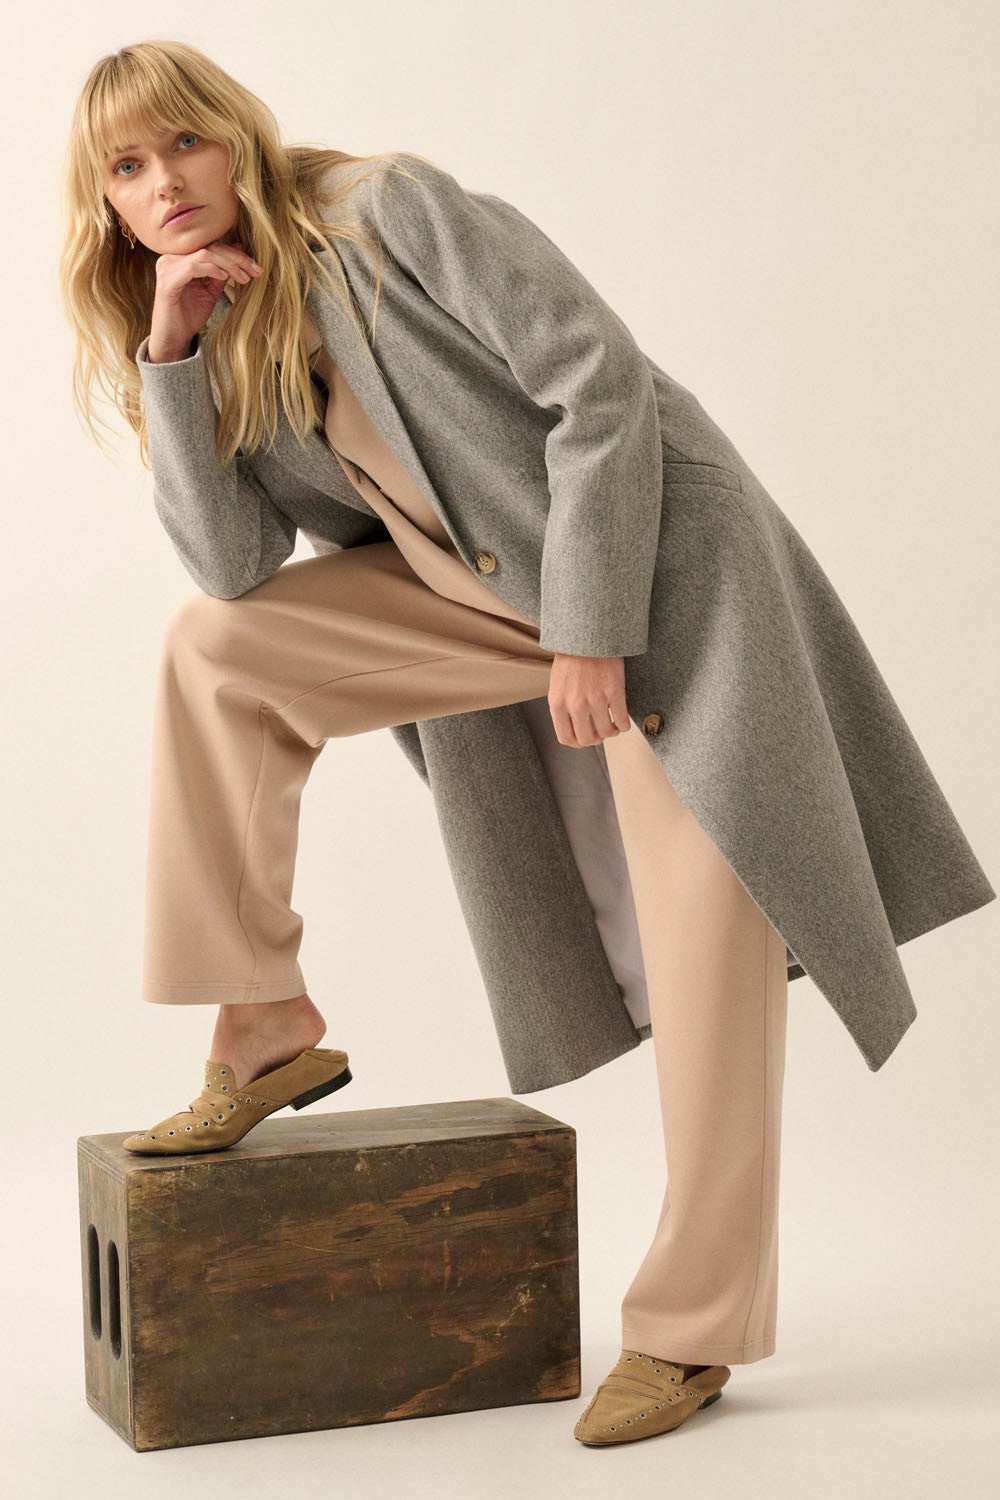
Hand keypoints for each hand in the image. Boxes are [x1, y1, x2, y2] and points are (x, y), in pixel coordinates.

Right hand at [147, 240, 262, 362]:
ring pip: (205, 254)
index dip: (235, 255)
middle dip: (237, 259)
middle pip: (210, 248)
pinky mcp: (167, 281)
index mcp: (180, 258)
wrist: (173, 339)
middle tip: (255, 271)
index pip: (211, 247)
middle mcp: (171, 259)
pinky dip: (212, 269)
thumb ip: (221, 273)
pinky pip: (193, 267)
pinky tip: (225, 277)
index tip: (255, 267)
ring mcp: (167, 268)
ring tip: (244, 278)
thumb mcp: (210, 291)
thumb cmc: (189, 316)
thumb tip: (238, 251)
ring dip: (229, 265)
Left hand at [548, 653, 631, 747]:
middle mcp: (575, 705)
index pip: (566, 738)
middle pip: (587, 739)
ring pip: (606, 732)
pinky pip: (622, 719)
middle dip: (596, 739)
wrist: (587, 635)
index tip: (585, 739)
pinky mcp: (614, 692)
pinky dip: (624, 724)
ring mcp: (595, 699)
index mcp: (557, 704)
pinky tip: (623, 720)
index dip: (578, 743)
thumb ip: (562, 706)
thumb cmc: (572, 657)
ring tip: (614, 725)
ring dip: (612, 732)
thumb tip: (572, 725)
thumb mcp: (557, 684)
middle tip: (601, 733)